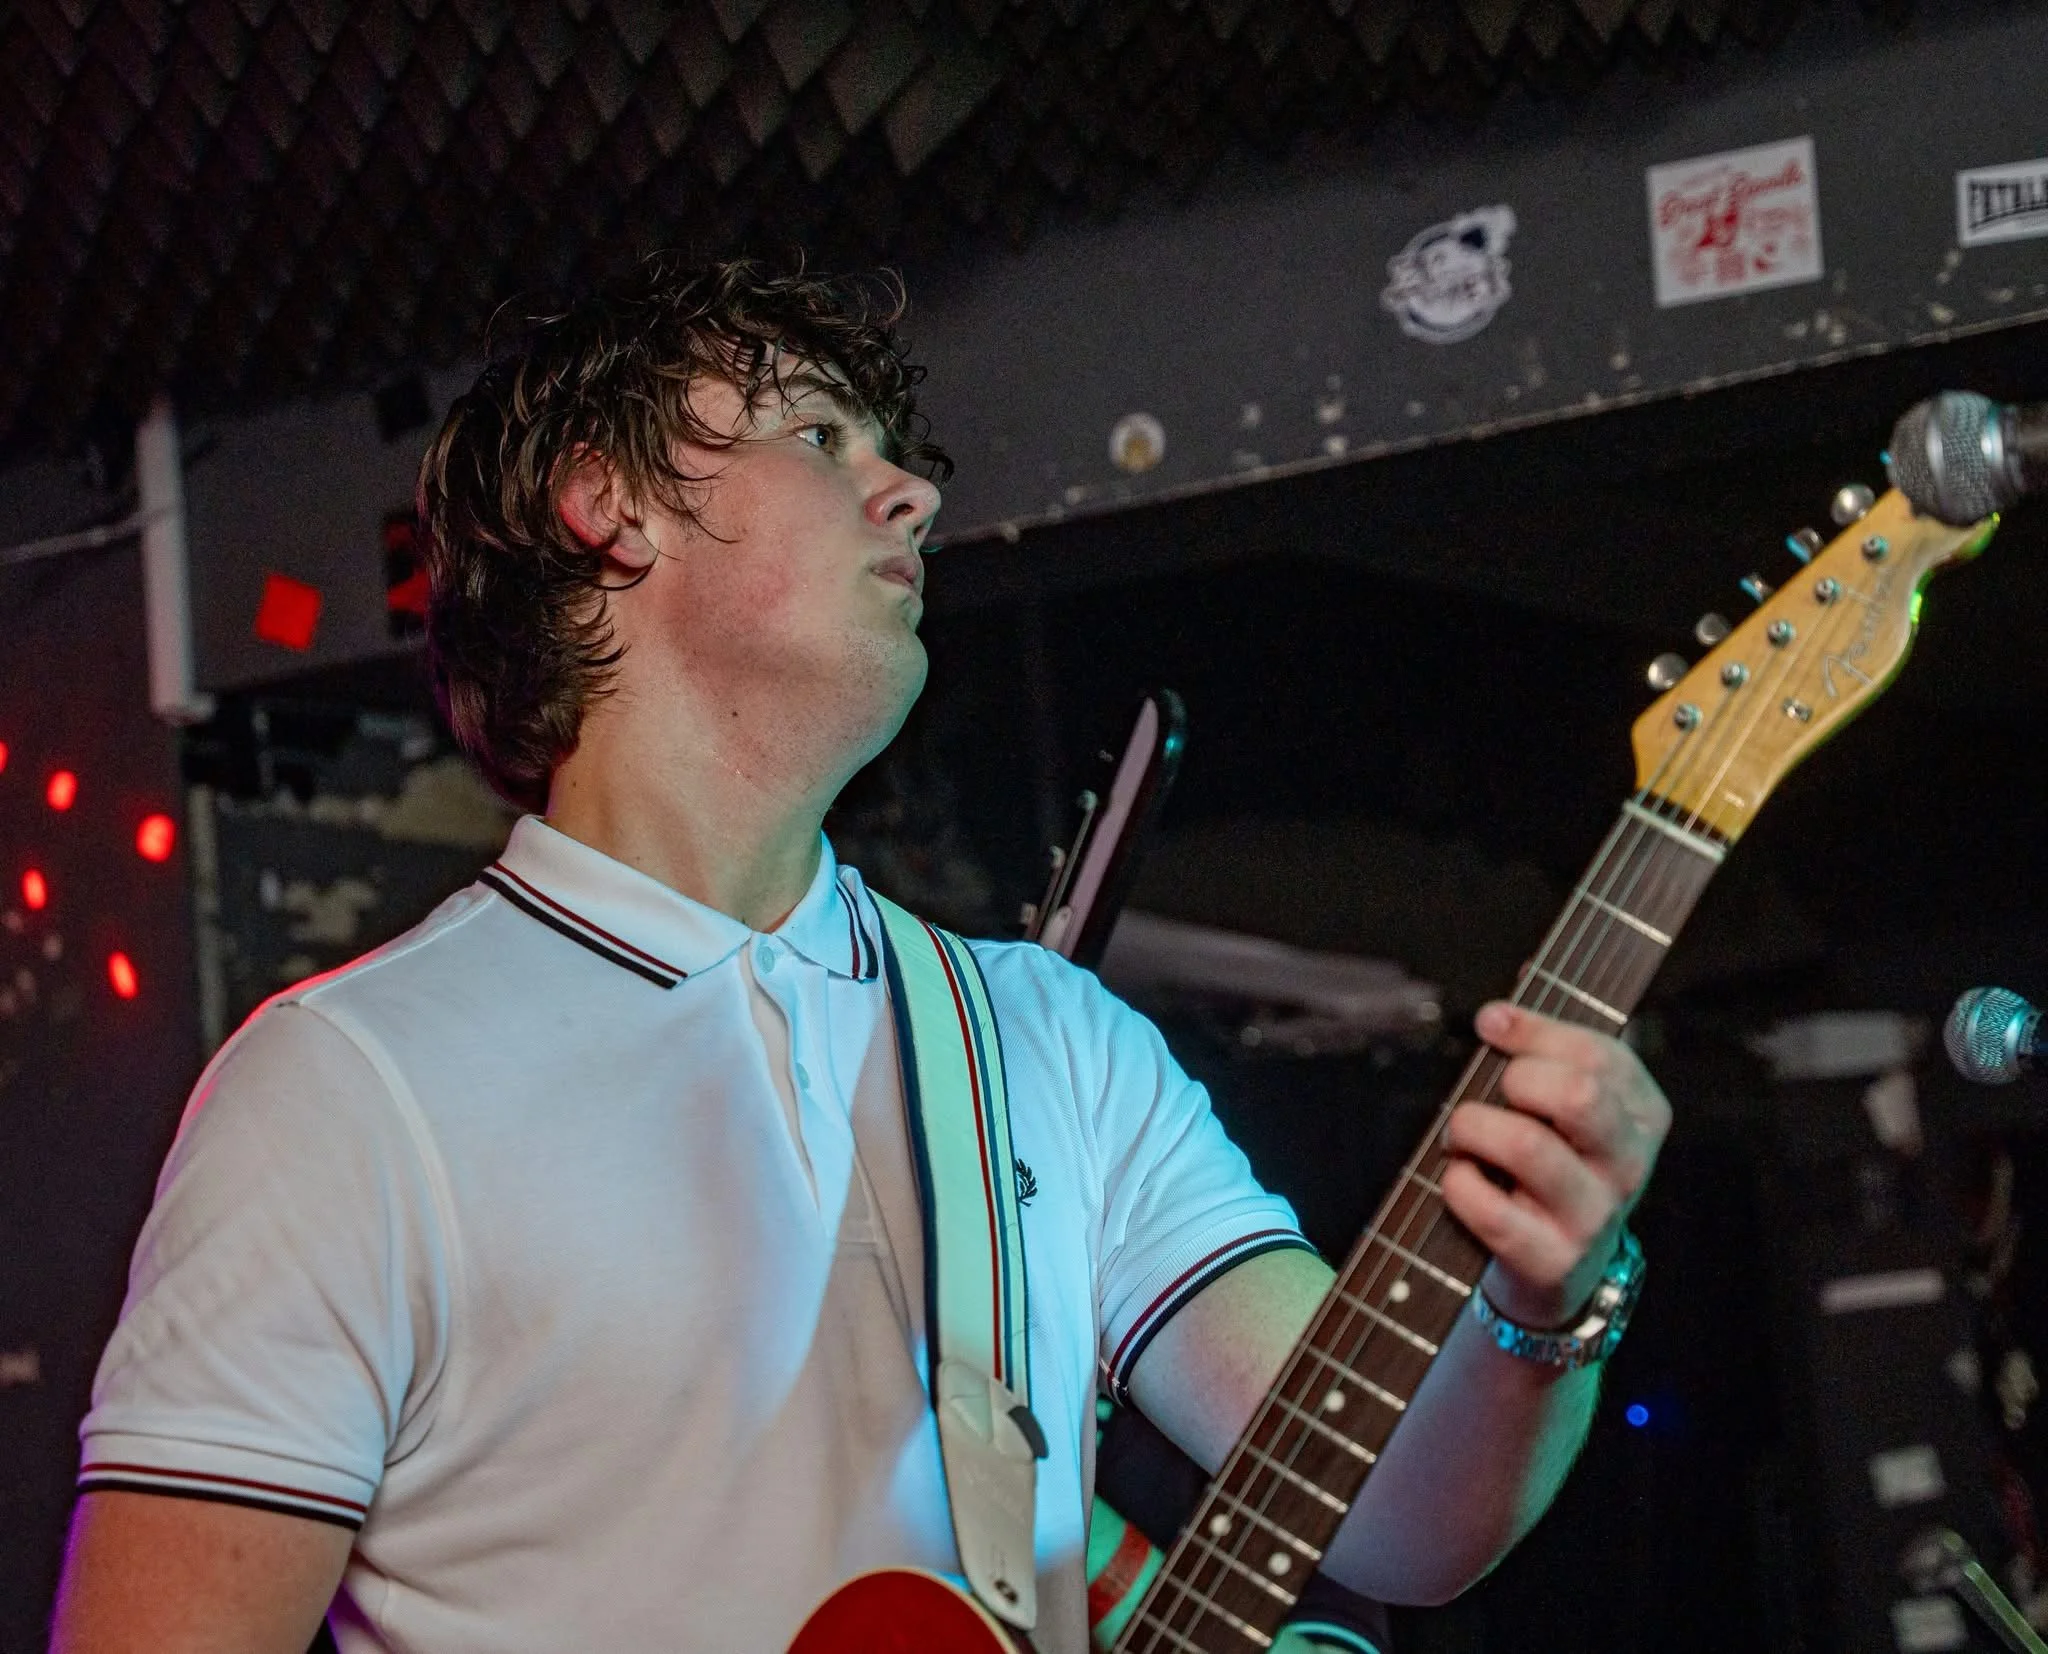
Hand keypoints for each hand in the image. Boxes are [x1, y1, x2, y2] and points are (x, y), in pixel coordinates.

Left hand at [1441, 1001, 1669, 1330]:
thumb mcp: (1564, 1109)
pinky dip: (1457, 1183)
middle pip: (1579, 1095)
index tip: (1491, 1024)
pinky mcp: (1553, 1261)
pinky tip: (1459, 1178)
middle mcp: (1629, 1165)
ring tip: (1460, 1136)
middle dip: (1517, 1079)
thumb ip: (1540, 1054)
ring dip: (1472, 1127)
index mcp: (1643, 1115)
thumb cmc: (1552, 1166)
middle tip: (1493, 1094)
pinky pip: (1489, 1208)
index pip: (1599, 1054)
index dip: (1534, 1030)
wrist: (1558, 1271)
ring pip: (1527, 1146)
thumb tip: (1495, 1017)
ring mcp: (1595, 1218)